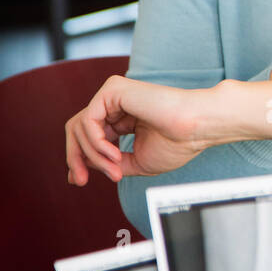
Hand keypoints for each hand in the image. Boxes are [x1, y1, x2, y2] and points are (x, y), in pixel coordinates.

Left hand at [65, 75, 219, 183]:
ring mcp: (113, 95)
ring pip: (78, 127)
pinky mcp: (112, 90)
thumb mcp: (136, 162)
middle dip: (75, 157)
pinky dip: (96, 143)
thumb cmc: (177, 143)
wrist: (196, 128)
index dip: (78, 158)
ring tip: (114, 169)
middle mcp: (115, 104)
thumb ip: (110, 162)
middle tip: (81, 181)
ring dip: (92, 155)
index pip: (88, 136)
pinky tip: (114, 154)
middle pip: (76, 130)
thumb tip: (85, 166)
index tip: (79, 181)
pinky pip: (88, 120)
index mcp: (122, 119)